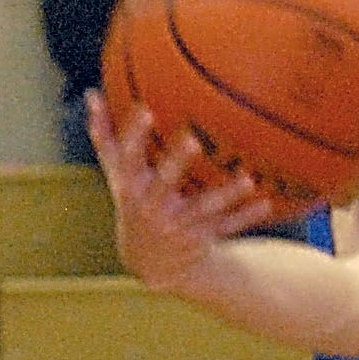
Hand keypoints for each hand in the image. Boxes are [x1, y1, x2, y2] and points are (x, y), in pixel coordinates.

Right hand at [88, 91, 272, 290]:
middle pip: (164, 183)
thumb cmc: (134, 204)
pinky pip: (226, 227)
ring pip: (203, 209)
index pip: (128, 157)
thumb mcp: (117, 175)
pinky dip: (246, 216)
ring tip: (248, 179)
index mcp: (131, 187)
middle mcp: (151, 207)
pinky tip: (267, 202)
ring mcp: (177, 226)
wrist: (150, 264)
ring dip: (226, 195)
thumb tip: (91, 94)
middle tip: (192, 140)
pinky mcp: (200, 240)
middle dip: (176, 163)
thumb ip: (105, 137)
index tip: (146, 109)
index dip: (134, 134)